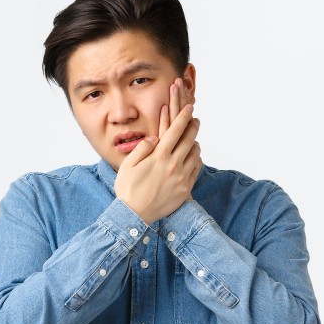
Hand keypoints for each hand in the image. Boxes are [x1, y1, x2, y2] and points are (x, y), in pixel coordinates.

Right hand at [114, 77, 202, 224]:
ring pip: (195, 154)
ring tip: (193, 140)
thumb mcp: (128, 165)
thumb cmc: (127, 189)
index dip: (184, 116)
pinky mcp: (185, 189)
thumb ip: (142, 148)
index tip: (190, 108)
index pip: (176, 131)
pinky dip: (196, 160)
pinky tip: (193, 158)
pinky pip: (196, 170)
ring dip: (195, 144)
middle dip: (193, 126)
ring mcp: (182, 178)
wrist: (135, 215)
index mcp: (159, 156)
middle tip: (195, 119)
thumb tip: (154, 137)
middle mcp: (174, 165)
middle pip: (190, 140)